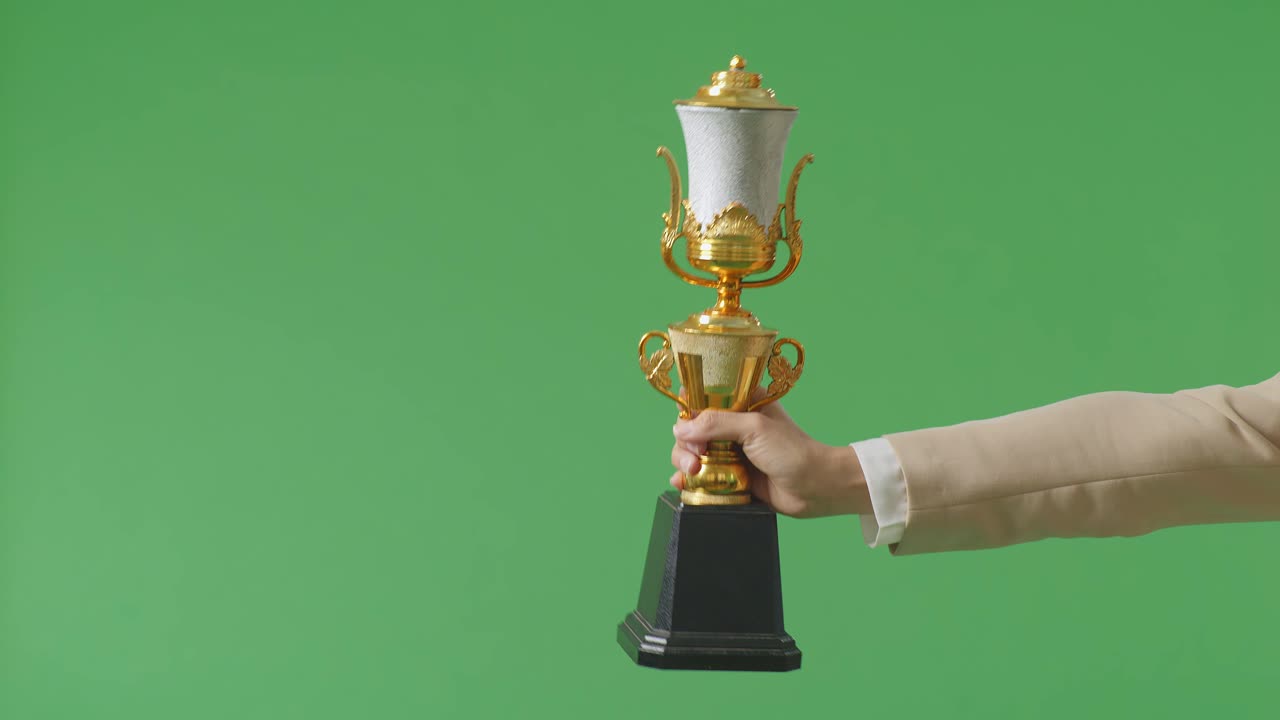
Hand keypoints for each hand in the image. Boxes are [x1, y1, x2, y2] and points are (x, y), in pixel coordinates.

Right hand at [670, 400, 870, 518]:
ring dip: (684, 462)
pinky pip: (698, 475)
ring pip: (690, 452)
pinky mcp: (727, 475)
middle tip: (696, 458)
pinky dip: (687, 479)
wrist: (814, 488)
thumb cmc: (792, 452)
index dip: (688, 410)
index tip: (688, 426)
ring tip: (692, 473)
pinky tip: (683, 483)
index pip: (701, 397)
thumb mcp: (755, 428)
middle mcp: (731, 425)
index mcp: (740, 402)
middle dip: (685, 443)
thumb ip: (716, 424)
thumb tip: (680, 429)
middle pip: (690, 428)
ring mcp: (728, 451)